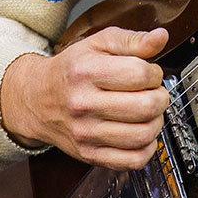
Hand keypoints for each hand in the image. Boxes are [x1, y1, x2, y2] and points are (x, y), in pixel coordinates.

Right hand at [0, 26, 170, 168]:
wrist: (36, 99)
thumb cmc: (71, 70)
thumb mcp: (98, 44)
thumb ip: (132, 39)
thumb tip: (161, 37)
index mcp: (86, 72)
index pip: (140, 74)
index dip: (154, 72)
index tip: (150, 73)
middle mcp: (83, 104)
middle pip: (146, 106)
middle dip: (160, 97)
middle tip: (154, 93)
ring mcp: (86, 133)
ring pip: (143, 135)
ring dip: (156, 122)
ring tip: (147, 112)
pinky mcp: (89, 154)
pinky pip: (133, 160)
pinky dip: (146, 148)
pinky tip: (140, 133)